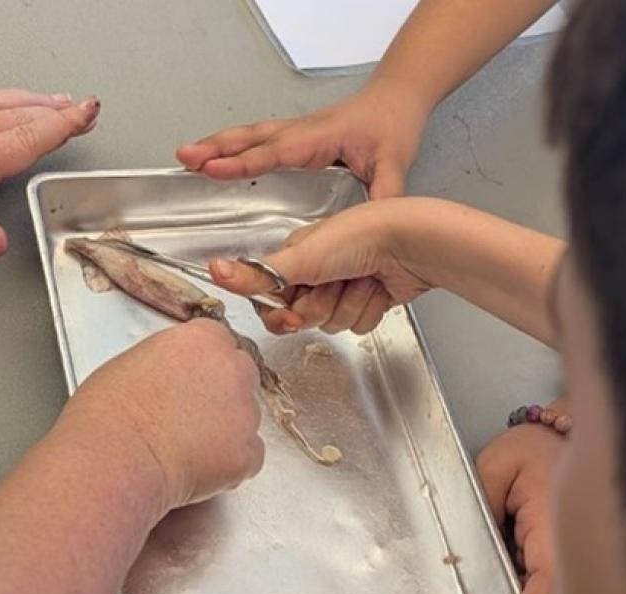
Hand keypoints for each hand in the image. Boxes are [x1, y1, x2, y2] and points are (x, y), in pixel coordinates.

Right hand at [66, 320, 264, 514]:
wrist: (115, 458)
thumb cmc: (109, 414)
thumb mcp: (133, 362)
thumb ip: (170, 360)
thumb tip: (175, 374)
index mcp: (203, 339)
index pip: (221, 342)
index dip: (205, 365)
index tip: (192, 380)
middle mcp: (233, 369)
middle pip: (242, 375)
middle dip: (224, 394)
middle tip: (191, 416)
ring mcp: (246, 412)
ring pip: (246, 419)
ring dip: (226, 430)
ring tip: (185, 446)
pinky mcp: (248, 453)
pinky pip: (248, 457)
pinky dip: (229, 465)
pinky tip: (196, 467)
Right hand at [177, 83, 427, 199]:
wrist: (398, 98)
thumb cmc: (393, 126)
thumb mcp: (395, 164)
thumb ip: (384, 194)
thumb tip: (373, 224)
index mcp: (318, 139)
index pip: (274, 152)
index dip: (242, 163)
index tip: (213, 169)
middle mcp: (301, 132)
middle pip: (250, 139)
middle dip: (215, 149)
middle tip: (184, 158)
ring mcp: (295, 132)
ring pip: (249, 136)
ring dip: (217, 144)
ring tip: (186, 156)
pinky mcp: (295, 136)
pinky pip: (257, 139)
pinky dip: (231, 145)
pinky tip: (216, 154)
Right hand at [209, 199, 433, 334]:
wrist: (410, 242)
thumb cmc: (360, 235)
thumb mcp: (301, 257)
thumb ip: (257, 274)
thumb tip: (215, 271)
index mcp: (297, 257)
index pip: (273, 301)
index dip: (283, 313)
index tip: (293, 311)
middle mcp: (318, 272)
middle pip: (303, 317)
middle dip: (321, 306)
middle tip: (336, 284)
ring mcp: (345, 287)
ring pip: (333, 324)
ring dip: (348, 305)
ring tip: (362, 278)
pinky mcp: (369, 300)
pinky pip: (358, 325)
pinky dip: (369, 309)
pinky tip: (379, 287)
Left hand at [453, 424, 562, 593]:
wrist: (556, 440)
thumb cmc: (531, 450)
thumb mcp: (497, 468)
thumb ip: (482, 506)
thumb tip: (464, 547)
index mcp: (553, 525)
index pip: (548, 578)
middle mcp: (560, 548)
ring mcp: (552, 556)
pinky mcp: (541, 559)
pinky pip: (529, 589)